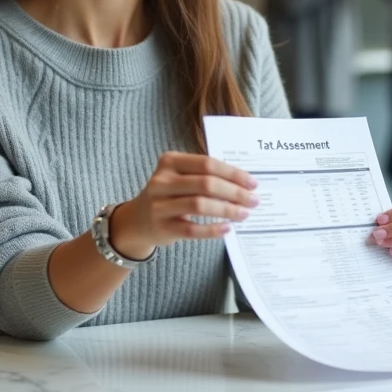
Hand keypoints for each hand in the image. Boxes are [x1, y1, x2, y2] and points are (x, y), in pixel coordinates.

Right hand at [108, 153, 258, 258]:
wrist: (137, 221)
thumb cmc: (169, 195)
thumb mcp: (180, 177)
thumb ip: (206, 176)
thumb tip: (245, 184)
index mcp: (169, 161)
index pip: (207, 164)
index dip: (233, 174)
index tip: (253, 183)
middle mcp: (161, 181)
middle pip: (206, 184)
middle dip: (234, 193)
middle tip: (254, 200)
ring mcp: (159, 205)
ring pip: (200, 205)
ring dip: (227, 210)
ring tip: (244, 214)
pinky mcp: (161, 228)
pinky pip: (192, 230)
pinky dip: (212, 230)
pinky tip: (227, 228)